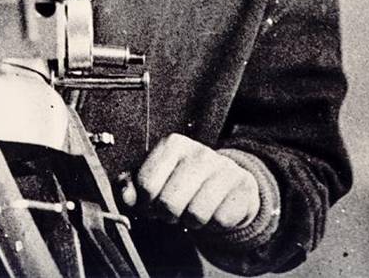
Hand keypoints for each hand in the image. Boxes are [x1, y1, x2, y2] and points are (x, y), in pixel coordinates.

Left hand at [120, 133, 260, 230]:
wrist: (228, 184)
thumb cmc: (185, 182)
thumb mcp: (156, 179)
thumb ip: (132, 186)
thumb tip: (126, 197)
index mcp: (172, 144)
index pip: (146, 184)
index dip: (146, 203)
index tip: (153, 203)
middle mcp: (198, 151)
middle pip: (169, 203)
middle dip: (168, 215)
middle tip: (175, 210)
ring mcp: (223, 167)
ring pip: (195, 215)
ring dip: (191, 222)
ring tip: (194, 209)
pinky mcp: (242, 187)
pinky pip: (219, 221)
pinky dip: (214, 224)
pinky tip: (214, 211)